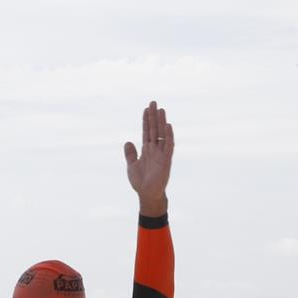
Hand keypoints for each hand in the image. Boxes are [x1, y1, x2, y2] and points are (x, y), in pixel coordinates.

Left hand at [123, 100, 171, 214]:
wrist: (146, 194)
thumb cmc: (140, 182)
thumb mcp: (131, 165)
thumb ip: (130, 154)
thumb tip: (128, 142)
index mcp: (147, 150)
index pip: (147, 131)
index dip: (146, 120)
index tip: (146, 109)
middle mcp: (155, 149)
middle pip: (154, 129)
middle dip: (154, 116)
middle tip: (153, 102)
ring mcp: (161, 154)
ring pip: (162, 134)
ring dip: (161, 122)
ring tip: (160, 109)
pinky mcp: (166, 160)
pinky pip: (168, 146)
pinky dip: (169, 136)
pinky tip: (168, 125)